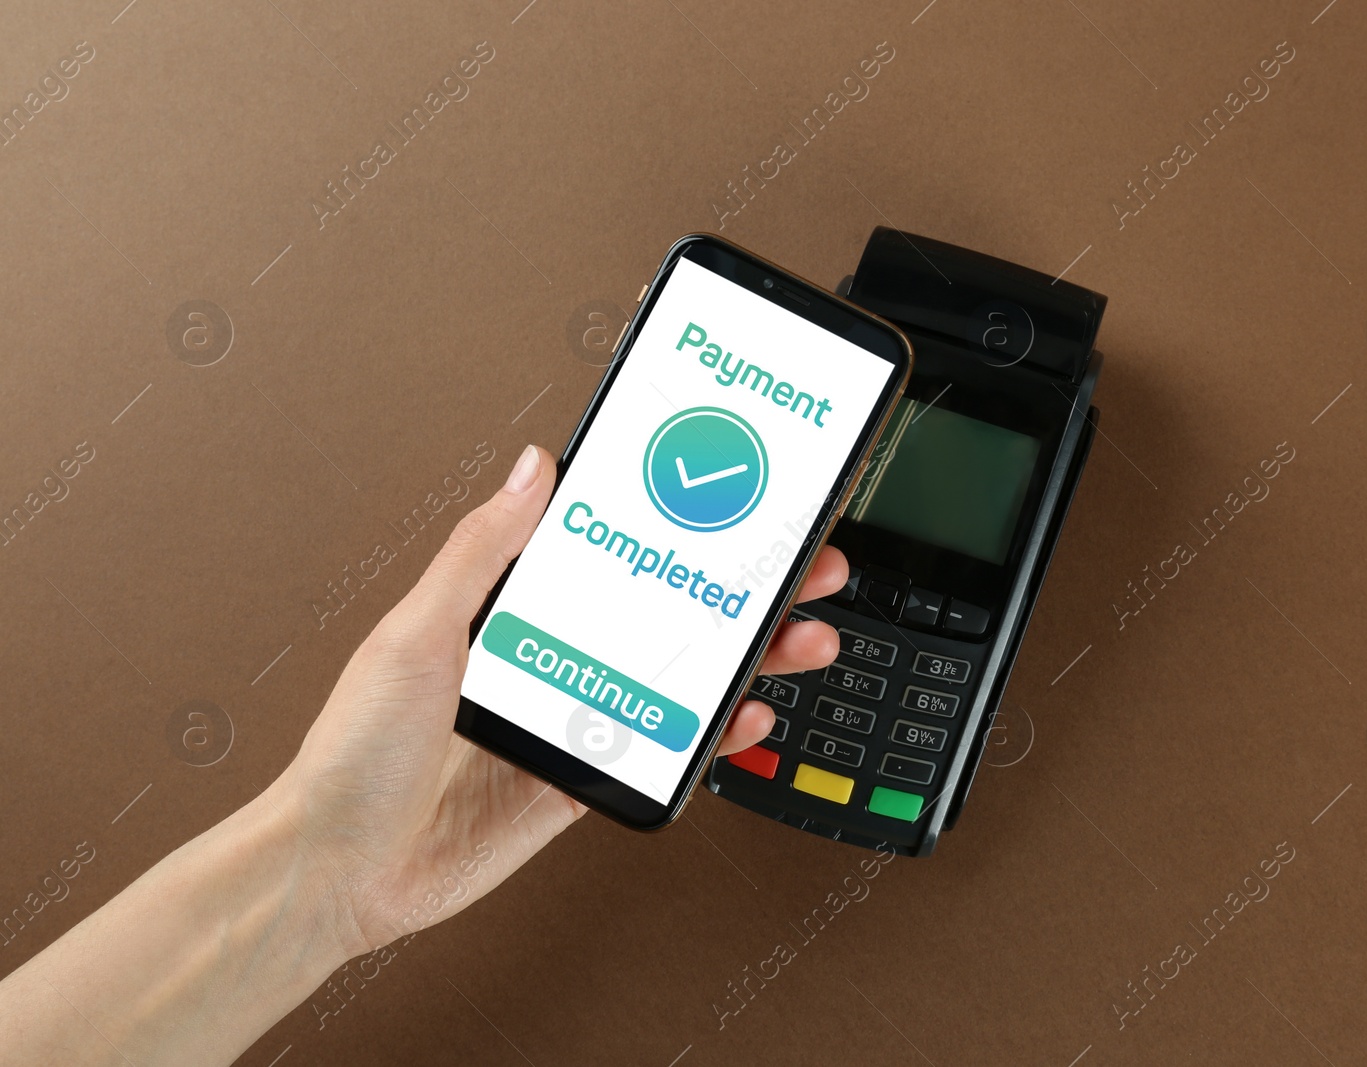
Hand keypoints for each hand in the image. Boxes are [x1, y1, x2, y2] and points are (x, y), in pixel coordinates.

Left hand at [266, 443, 844, 959]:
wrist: (339, 869)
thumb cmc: (353, 752)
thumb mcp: (417, 633)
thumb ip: (481, 552)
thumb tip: (530, 469)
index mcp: (506, 609)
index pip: (607, 550)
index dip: (671, 524)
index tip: (725, 497)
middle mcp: (547, 657)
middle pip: (664, 610)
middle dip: (739, 588)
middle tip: (800, 565)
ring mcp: (569, 718)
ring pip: (678, 677)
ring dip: (745, 656)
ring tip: (798, 637)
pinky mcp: (579, 778)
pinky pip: (662, 748)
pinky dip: (712, 732)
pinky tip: (745, 714)